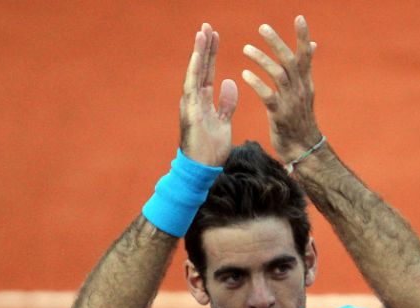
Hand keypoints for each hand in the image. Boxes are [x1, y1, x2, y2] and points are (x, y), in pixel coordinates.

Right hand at [179, 23, 238, 166]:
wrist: (203, 169)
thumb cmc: (211, 149)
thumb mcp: (224, 122)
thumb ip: (226, 103)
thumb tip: (230, 82)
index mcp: (204, 101)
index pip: (208, 72)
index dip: (211, 53)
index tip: (214, 35)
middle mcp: (194, 99)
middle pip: (200, 68)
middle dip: (203, 47)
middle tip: (207, 25)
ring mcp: (190, 105)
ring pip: (194, 73)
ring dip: (198, 54)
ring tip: (202, 33)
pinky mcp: (189, 113)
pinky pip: (192, 88)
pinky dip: (194, 72)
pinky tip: (197, 57)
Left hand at [241, 15, 320, 162]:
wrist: (303, 149)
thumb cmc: (301, 120)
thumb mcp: (306, 92)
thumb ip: (305, 69)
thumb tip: (312, 45)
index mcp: (306, 83)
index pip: (306, 55)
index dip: (302, 36)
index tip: (299, 17)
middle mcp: (300, 89)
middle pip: (290, 60)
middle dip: (277, 42)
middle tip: (262, 27)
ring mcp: (291, 102)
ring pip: (278, 75)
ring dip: (262, 59)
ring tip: (246, 48)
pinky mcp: (279, 115)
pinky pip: (268, 96)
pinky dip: (257, 83)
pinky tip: (244, 75)